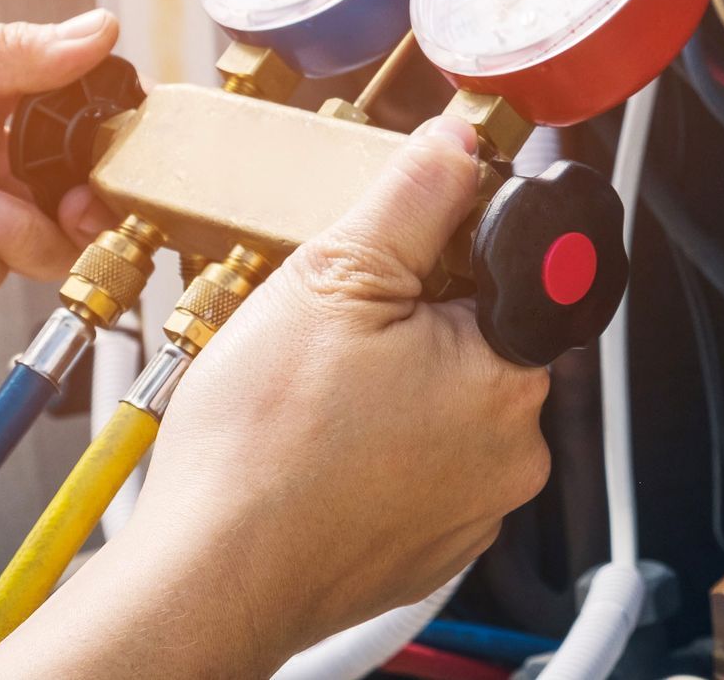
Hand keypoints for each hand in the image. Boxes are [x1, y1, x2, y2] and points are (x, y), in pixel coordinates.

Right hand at [0, 118, 551, 678]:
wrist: (208, 578)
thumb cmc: (262, 450)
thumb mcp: (332, 278)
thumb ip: (411, 198)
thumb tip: (458, 145)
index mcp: (509, 375)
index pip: (514, 277)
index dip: (450, 253)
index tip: (398, 260)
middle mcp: (516, 451)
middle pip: (478, 339)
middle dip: (414, 319)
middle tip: (336, 329)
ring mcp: (475, 508)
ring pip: (445, 406)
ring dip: (393, 386)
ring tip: (314, 392)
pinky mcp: (431, 547)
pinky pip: (418, 470)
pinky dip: (376, 451)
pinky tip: (317, 443)